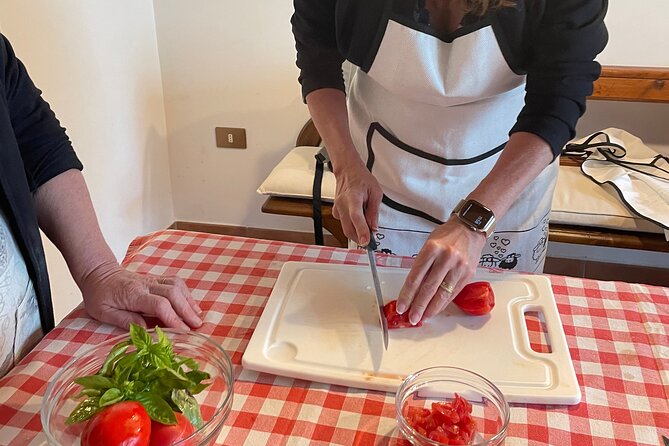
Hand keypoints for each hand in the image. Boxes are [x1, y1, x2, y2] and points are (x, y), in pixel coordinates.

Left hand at [80, 262, 202, 329]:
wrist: (99, 273)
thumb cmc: (99, 295)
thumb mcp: (103, 312)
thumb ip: (124, 320)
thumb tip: (145, 329)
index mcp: (133, 294)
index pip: (159, 304)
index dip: (173, 318)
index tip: (183, 331)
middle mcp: (146, 284)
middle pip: (173, 294)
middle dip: (187, 310)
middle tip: (196, 326)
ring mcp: (153, 280)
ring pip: (177, 286)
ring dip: (189, 301)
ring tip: (197, 316)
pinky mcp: (157, 279)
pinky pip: (176, 283)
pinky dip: (186, 294)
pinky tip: (191, 305)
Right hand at [332, 163, 382, 245]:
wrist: (347, 171)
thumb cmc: (361, 178)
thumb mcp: (375, 192)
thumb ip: (374, 212)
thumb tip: (374, 227)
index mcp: (353, 197)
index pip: (356, 217)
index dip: (361, 231)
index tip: (366, 241)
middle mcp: (342, 204)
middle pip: (349, 228)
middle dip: (360, 238)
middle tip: (371, 240)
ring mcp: (337, 209)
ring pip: (346, 229)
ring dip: (357, 232)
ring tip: (366, 223)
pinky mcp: (336, 213)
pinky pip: (344, 224)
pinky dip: (352, 226)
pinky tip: (358, 218)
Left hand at [396, 217, 486, 324]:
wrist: (470, 228)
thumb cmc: (447, 236)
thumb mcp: (429, 244)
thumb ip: (422, 265)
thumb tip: (412, 289)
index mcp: (432, 249)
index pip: (416, 277)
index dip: (407, 294)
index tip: (402, 306)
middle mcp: (446, 258)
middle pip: (428, 288)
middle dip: (418, 306)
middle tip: (412, 318)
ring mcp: (459, 267)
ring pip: (442, 293)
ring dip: (431, 308)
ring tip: (423, 317)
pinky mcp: (468, 274)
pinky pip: (453, 293)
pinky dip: (443, 303)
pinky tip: (436, 309)